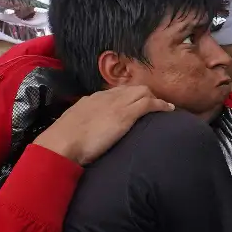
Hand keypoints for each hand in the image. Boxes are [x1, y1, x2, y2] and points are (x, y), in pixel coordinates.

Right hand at [32, 84, 170, 164]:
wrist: (63, 143)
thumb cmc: (63, 142)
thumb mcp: (73, 127)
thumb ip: (82, 126)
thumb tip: (84, 134)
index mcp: (92, 99)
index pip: (115, 92)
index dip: (128, 96)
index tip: (135, 103)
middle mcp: (105, 97)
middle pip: (131, 88)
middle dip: (144, 95)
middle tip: (154, 106)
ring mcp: (117, 104)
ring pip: (142, 92)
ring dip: (154, 99)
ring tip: (163, 108)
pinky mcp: (126, 114)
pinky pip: (149, 103)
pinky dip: (160, 105)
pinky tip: (168, 111)